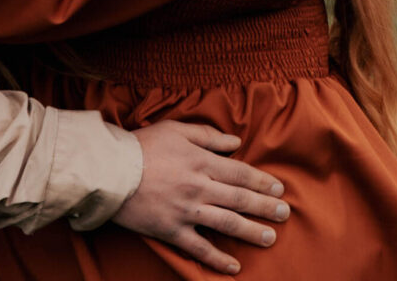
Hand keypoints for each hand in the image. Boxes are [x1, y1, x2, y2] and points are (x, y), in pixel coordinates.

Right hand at [112, 121, 288, 275]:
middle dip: (265, 207)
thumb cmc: (142, 145)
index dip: (262, 181)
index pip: (240, 173)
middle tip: (285, 213)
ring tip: (271, 238)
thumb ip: (208, 135)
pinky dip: (218, 259)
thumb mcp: (176, 129)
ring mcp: (187, 211)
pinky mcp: (172, 231)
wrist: (111, 170)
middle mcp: (199, 187)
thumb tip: (235, 143)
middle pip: (240, 199)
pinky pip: (200, 248)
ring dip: (252, 232)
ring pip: (227, 224)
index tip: (278, 188)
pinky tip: (235, 267)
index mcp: (201, 161)